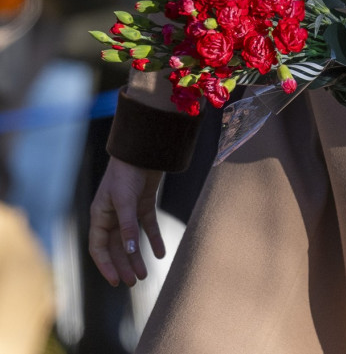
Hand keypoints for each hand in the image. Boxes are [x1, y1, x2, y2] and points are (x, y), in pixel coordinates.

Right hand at [89, 157, 164, 286]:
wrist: (144, 148)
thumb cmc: (126, 172)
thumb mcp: (125, 201)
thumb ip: (127, 227)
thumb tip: (130, 252)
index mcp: (100, 215)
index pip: (99, 247)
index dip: (106, 266)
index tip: (116, 282)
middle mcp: (112, 215)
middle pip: (116, 247)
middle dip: (124, 265)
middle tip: (135, 282)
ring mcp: (129, 210)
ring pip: (132, 240)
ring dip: (138, 257)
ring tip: (146, 274)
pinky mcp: (144, 204)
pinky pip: (148, 226)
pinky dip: (154, 239)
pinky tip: (161, 254)